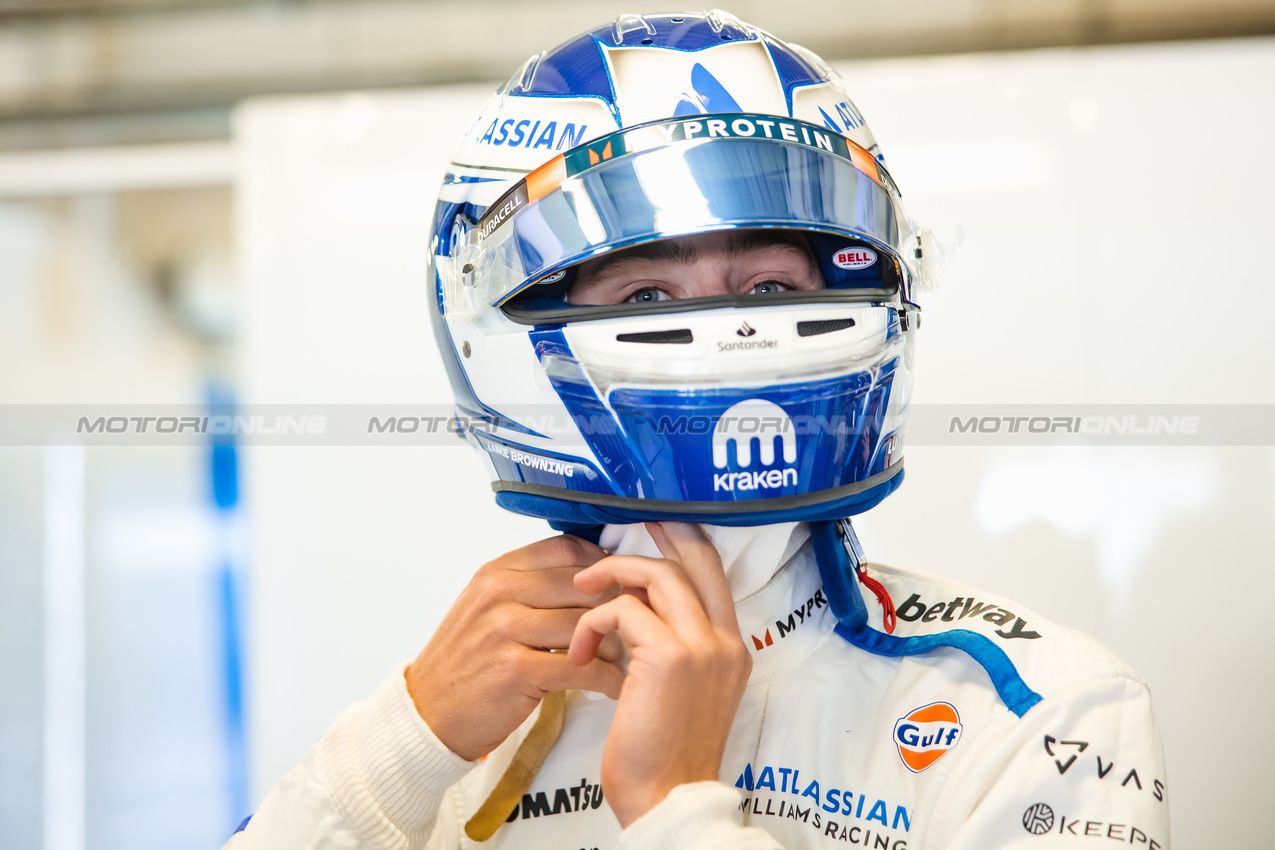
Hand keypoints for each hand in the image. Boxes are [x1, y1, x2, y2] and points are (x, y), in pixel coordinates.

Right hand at [406, 535, 625, 760]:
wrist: (428, 715)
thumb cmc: (464, 663)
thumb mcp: (485, 608)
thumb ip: (528, 586)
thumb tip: (588, 574)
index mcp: (495, 573)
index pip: (565, 548)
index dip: (601, 565)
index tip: (617, 584)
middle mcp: (499, 594)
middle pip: (582, 584)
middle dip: (614, 606)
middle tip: (633, 625)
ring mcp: (505, 630)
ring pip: (585, 623)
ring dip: (614, 643)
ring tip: (625, 658)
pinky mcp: (516, 670)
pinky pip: (580, 666)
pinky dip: (606, 678)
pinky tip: (615, 685)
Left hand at [568, 522, 751, 827]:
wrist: (667, 800)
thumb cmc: (663, 757)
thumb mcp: (682, 694)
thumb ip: (672, 649)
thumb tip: (636, 610)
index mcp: (731, 651)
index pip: (715, 577)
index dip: (687, 544)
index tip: (660, 527)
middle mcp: (724, 643)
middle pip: (694, 562)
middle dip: (656, 538)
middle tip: (619, 533)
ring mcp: (700, 647)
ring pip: (658, 576)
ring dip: (612, 576)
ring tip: (582, 590)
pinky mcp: (668, 656)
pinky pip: (622, 611)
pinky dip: (592, 623)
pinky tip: (578, 650)